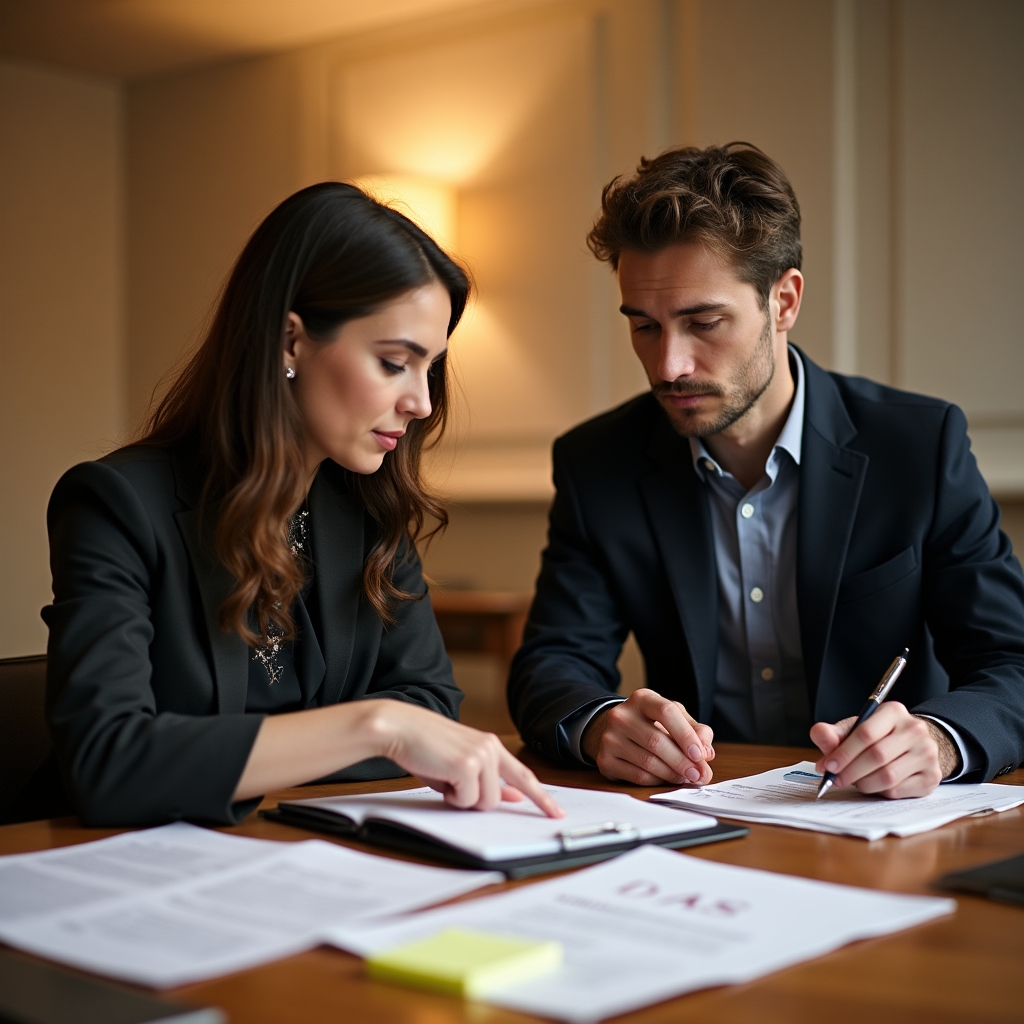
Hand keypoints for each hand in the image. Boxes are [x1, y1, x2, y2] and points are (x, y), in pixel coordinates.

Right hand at [374, 702, 564, 817]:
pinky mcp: (467, 765)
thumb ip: (489, 779)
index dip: (542, 797)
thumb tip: (512, 797)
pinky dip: (450, 797)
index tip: (556, 813)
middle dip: (475, 801)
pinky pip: (466, 800)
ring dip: (462, 798)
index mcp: (492, 745)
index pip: (524, 775)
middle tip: (452, 784)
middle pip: (498, 798)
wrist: (401, 728)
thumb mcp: (461, 765)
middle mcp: (491, 748)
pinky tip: (439, 774)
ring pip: (484, 802)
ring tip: (444, 775)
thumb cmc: (425, 748)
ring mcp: (481, 756)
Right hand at [581, 688, 713, 785]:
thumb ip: (695, 730)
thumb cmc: (651, 723)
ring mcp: (609, 738)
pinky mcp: (605, 760)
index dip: (686, 735)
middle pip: (656, 741)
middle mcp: (621, 715)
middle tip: (699, 775)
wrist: (615, 730)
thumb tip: (706, 752)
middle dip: (682, 762)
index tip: (700, 755)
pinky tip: (667, 780)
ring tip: (686, 778)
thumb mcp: (674, 717)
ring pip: (648, 762)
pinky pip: (637, 776)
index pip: (666, 712)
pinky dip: (657, 781)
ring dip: (672, 774)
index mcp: (642, 699)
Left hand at [810, 702, 957, 797]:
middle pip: (877, 756)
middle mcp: (915, 730)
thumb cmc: (879, 737)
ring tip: (854, 781)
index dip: (844, 752)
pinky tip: (875, 785)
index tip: (828, 765)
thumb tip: (819, 734)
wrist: (913, 745)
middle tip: (836, 779)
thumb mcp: (855, 729)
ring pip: (888, 776)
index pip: (865, 733)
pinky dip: (880, 792)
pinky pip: (899, 790)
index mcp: (893, 712)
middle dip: (851, 771)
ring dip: (864, 783)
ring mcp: (927, 754)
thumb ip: (834, 733)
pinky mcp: (932, 777)